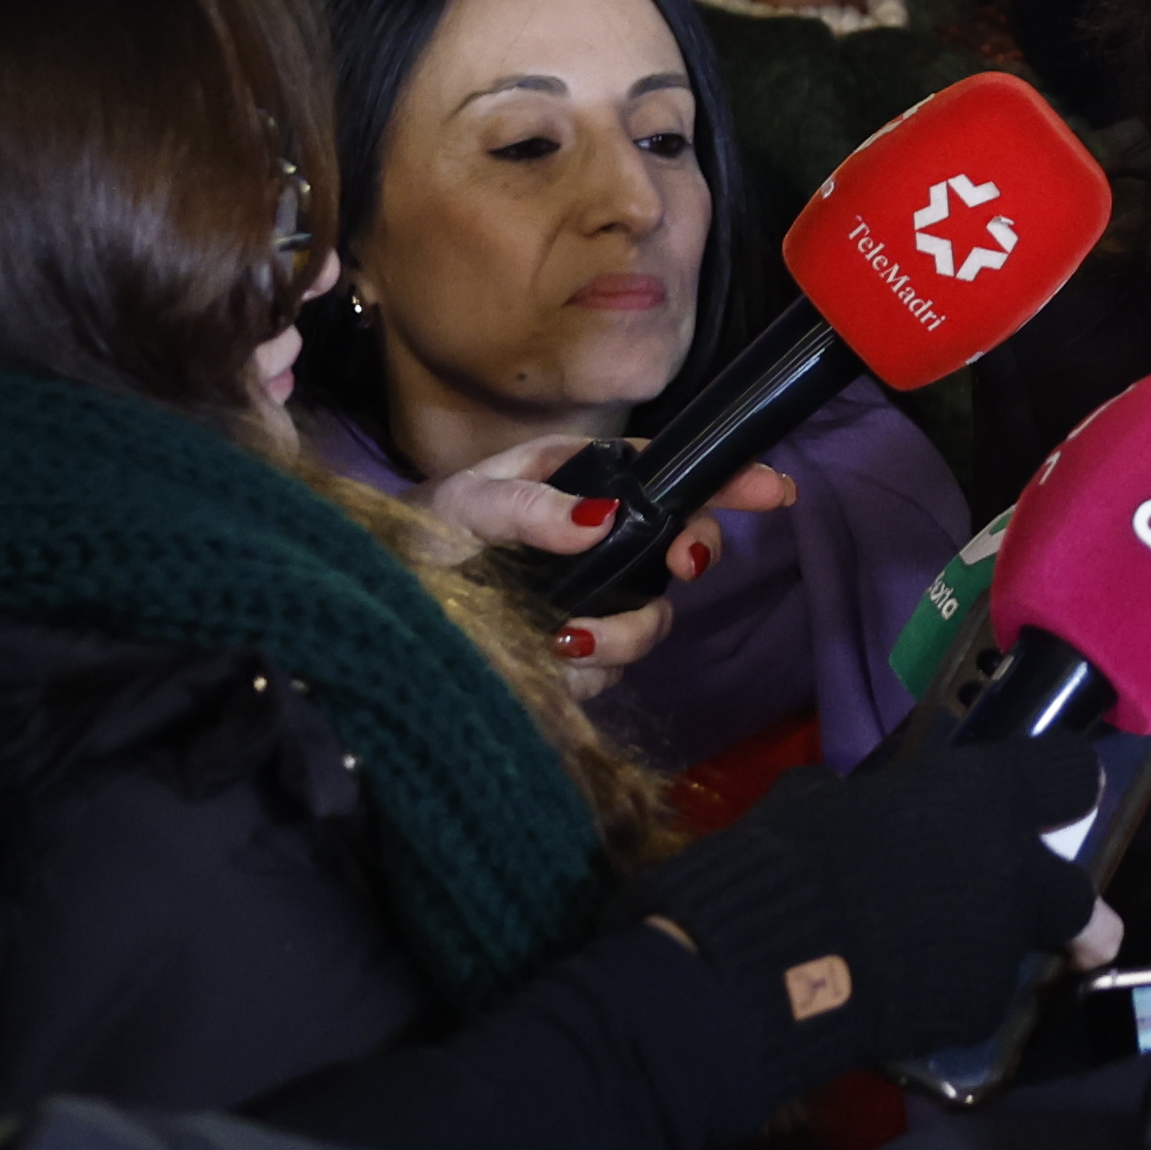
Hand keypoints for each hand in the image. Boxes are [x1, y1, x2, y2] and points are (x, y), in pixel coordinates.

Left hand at [402, 438, 791, 694]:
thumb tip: (599, 520)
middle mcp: (598, 544)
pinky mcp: (575, 661)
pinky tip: (544, 661)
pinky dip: (584, 673)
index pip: (667, 475)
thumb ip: (529, 506)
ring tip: (564, 637)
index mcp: (581, 486)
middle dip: (690, 557)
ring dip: (619, 633)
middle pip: (680, 547)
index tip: (774, 491)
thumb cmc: (418, 536)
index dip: (726, 480)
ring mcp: (592, 603)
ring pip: (649, 622)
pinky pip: (608, 673)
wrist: (376, 613)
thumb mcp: (463, 504)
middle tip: (682, 563)